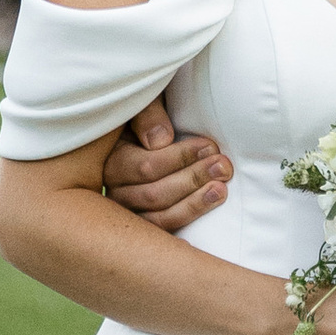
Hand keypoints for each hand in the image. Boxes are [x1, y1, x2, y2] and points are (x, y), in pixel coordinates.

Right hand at [103, 99, 230, 229]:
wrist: (149, 134)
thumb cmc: (149, 118)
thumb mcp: (144, 105)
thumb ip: (148, 114)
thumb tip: (160, 140)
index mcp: (111, 159)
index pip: (147, 166)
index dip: (182, 157)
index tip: (210, 146)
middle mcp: (115, 191)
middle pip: (155, 194)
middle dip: (193, 179)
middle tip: (223, 166)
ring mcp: (128, 213)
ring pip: (161, 217)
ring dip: (195, 202)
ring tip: (221, 188)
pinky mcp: (144, 226)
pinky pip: (165, 229)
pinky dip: (188, 218)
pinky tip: (209, 205)